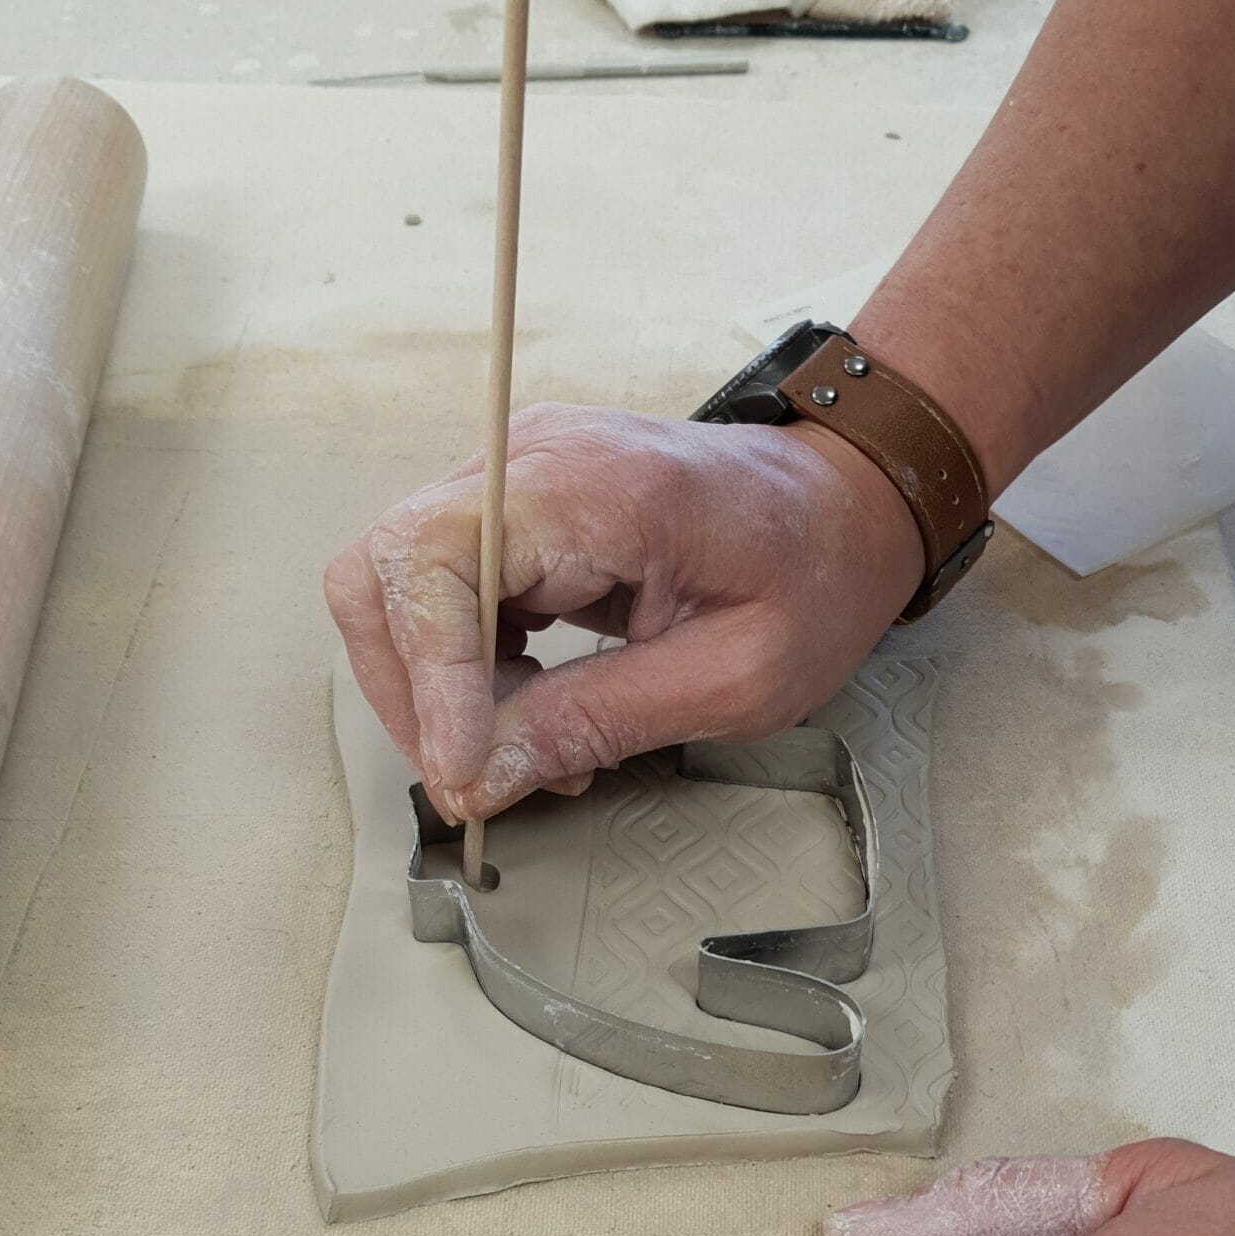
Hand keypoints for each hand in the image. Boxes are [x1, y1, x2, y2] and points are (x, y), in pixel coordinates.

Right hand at [324, 404, 922, 818]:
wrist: (849, 503)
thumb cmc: (815, 573)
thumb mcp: (734, 677)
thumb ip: (598, 719)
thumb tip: (480, 776)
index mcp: (597, 486)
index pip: (437, 563)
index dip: (431, 679)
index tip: (461, 771)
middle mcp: (533, 459)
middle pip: (385, 567)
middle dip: (412, 691)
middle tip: (474, 776)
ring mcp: (516, 474)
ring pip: (396, 582)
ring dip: (433, 686)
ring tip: (520, 749)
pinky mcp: (516, 507)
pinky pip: (440, 589)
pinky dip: (460, 666)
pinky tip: (528, 710)